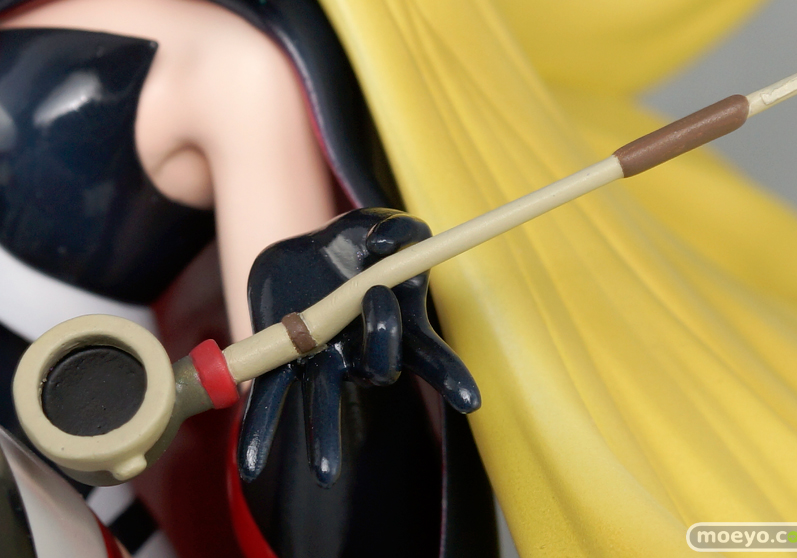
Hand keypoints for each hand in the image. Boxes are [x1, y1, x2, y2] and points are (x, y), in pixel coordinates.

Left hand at [238, 208, 479, 486]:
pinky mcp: (280, 359)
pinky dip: (259, 427)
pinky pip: (270, 396)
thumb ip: (396, 228)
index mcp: (397, 323)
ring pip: (326, 400)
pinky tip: (251, 464)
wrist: (300, 250)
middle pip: (381, 366)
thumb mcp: (379, 222)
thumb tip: (381, 249)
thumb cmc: (354, 241)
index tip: (470, 400)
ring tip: (324, 472)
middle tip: (377, 297)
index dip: (451, 376)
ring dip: (325, 434)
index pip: (430, 355)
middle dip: (383, 339)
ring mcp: (322, 360)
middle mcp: (363, 351)